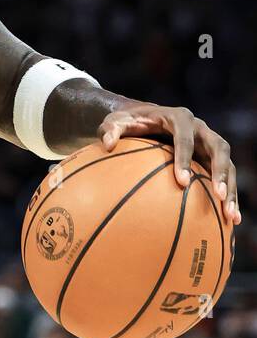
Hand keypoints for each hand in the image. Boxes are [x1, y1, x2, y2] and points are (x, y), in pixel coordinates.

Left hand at [98, 102, 239, 223]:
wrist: (143, 117)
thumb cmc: (128, 122)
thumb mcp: (114, 122)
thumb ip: (109, 130)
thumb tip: (106, 144)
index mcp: (178, 118)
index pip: (185, 138)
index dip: (185, 158)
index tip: (182, 182)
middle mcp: (200, 128)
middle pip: (219, 148)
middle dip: (221, 172)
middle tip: (219, 196)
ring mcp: (208, 143)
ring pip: (228, 164)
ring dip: (231, 189)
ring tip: (230, 216)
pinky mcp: (211, 157)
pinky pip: (225, 176)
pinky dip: (228, 195)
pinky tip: (229, 221)